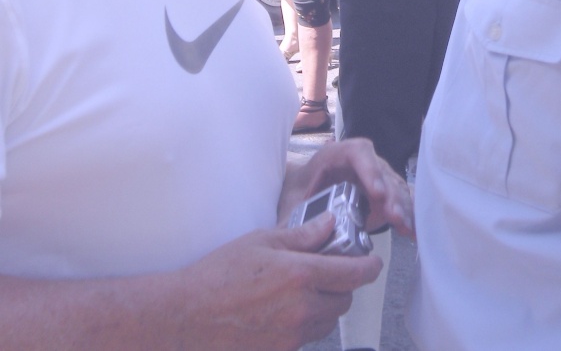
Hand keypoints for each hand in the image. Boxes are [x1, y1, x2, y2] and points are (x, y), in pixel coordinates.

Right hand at [174, 217, 382, 350]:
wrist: (188, 316)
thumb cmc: (220, 274)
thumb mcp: (262, 241)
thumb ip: (303, 235)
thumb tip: (331, 224)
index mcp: (301, 275)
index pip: (354, 274)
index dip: (369, 266)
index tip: (373, 261)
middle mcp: (303, 309)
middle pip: (344, 299)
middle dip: (342, 284)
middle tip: (327, 269)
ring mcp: (293, 335)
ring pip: (328, 320)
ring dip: (326, 304)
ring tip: (302, 288)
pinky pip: (308, 336)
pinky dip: (307, 321)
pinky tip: (285, 307)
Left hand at [279, 139, 413, 238]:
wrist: (301, 193)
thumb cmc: (295, 193)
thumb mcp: (289, 203)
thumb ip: (291, 219)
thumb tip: (295, 243)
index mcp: (334, 156)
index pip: (357, 152)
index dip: (370, 169)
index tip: (377, 193)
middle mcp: (358, 163)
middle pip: (381, 170)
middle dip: (390, 193)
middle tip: (395, 217)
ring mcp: (373, 177)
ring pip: (393, 184)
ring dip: (402, 205)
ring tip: (406, 228)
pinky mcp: (382, 194)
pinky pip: (398, 197)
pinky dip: (407, 212)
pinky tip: (412, 231)